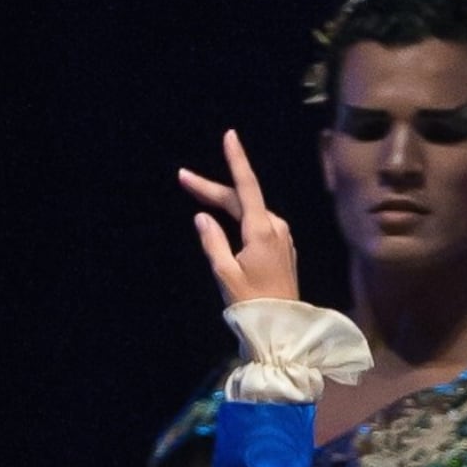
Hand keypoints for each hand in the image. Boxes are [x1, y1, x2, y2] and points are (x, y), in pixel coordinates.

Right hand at [177, 128, 299, 308]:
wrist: (283, 330)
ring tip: (199, 196)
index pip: (246, 186)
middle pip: (242, 199)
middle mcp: (276, 228)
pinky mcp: (283, 249)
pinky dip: (239, 218)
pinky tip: (224, 220)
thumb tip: (203, 217)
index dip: (237, 160)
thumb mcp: (225, 274)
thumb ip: (213, 241)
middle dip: (212, 189)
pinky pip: (258, 225)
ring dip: (226, 204)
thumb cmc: (252, 304)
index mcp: (262, 231)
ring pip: (250, 212)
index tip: (230, 136)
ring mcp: (283, 239)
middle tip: (183, 178)